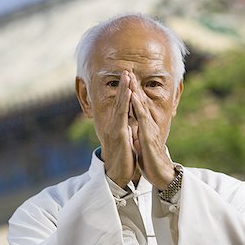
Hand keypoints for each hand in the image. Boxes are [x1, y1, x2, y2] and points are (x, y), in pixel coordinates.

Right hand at [101, 71, 136, 187]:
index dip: (124, 92)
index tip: (128, 78)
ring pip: (119, 105)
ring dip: (123, 90)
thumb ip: (127, 130)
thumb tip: (130, 123)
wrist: (118, 175)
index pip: (121, 106)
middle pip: (119, 102)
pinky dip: (125, 103)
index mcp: (117, 126)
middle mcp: (113, 125)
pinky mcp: (119, 135)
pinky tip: (128, 93)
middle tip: (126, 70)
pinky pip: (122, 116)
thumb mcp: (126, 141)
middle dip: (123, 85)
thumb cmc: (124, 159)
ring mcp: (115, 129)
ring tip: (126, 76)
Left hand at [128, 72, 175, 189]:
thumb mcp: (142, 145)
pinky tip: (133, 97)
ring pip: (141, 106)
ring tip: (129, 77)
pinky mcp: (148, 137)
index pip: (137, 107)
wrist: (161, 175)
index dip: (132, 94)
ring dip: (135, 91)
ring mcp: (149, 130)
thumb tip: (134, 130)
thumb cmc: (151, 161)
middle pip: (140, 102)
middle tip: (127, 70)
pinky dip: (137, 106)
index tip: (126, 81)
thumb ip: (139, 136)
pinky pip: (142, 119)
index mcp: (145, 128)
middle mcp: (148, 125)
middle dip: (133, 87)